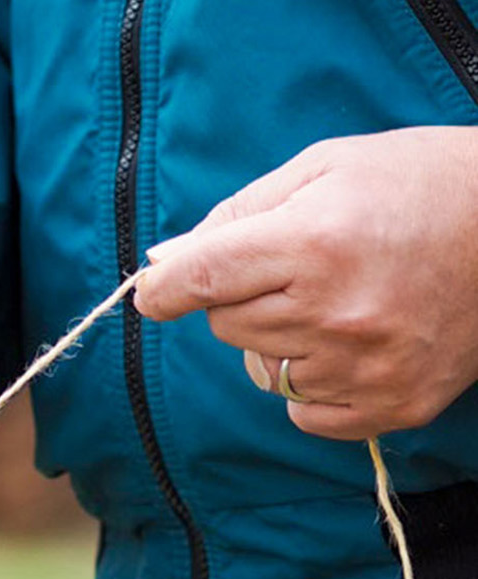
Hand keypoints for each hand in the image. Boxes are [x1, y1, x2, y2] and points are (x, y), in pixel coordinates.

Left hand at [135, 127, 477, 439]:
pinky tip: (354, 344)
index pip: (200, 281)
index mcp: (316, 244)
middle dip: (242, 299)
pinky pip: (305, 412)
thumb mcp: (329, 167)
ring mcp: (365, 367)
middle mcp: (336, 313)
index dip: (164, 288)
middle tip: (295, 271)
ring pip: (262, 370)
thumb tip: (165, 261)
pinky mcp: (392, 405)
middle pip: (225, 326)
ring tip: (340, 301)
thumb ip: (239, 213)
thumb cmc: (423, 184)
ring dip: (280, 341)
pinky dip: (314, 384)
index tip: (155, 291)